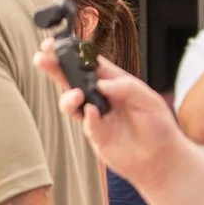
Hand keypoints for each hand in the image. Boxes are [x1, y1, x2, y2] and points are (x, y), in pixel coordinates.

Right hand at [33, 42, 189, 186]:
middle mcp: (102, 97)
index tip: (58, 44)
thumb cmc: (159, 127)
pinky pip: (85, 123)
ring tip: (76, 95)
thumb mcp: (147, 99)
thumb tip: (101, 84)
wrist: (162, 160)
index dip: (74, 53)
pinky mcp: (95, 135)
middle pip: (72, 79)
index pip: (90, 64)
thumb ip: (125, 87)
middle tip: (41, 57)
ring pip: (70, 102)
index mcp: (114, 82)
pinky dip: (87, 118)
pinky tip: (92, 115)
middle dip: (55, 67)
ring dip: (67, 96)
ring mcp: (96, 116)